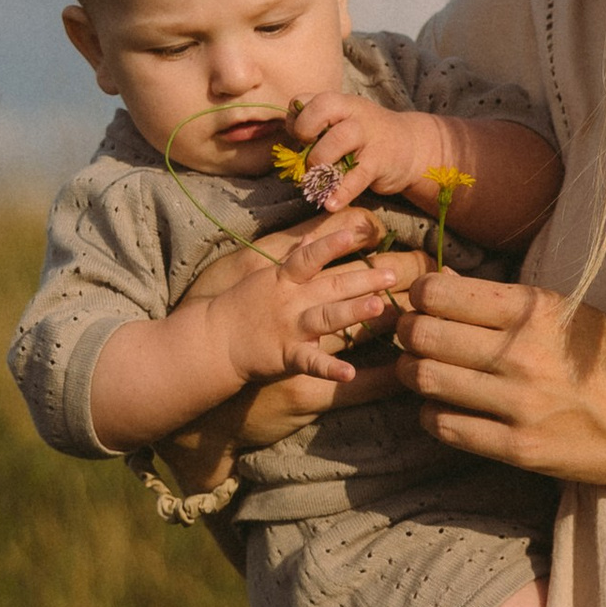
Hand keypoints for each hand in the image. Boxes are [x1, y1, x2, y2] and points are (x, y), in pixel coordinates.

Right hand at [215, 229, 418, 384]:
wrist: (211, 341)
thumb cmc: (239, 307)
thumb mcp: (260, 276)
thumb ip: (288, 260)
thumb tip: (308, 241)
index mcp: (283, 279)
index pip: (311, 257)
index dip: (333, 244)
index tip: (358, 233)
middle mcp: (290, 301)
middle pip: (331, 286)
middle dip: (363, 278)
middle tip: (394, 274)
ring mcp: (289, 328)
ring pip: (326, 317)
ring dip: (352, 312)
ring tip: (378, 307)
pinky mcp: (285, 356)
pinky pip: (311, 363)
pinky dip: (329, 368)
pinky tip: (349, 373)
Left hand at [284, 90, 439, 215]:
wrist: (411, 149)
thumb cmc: (366, 140)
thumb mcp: (343, 127)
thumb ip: (318, 133)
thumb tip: (290, 153)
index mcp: (340, 103)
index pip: (306, 100)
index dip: (295, 120)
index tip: (299, 139)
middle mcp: (354, 113)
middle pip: (323, 107)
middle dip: (305, 130)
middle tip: (307, 153)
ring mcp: (369, 135)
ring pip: (338, 139)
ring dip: (320, 161)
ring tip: (318, 179)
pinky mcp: (380, 161)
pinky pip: (357, 175)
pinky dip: (342, 192)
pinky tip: (330, 204)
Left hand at [394, 266, 605, 502]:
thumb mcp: (572, 312)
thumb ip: (511, 304)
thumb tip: (442, 289)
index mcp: (535, 310)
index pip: (440, 293)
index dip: (420, 294)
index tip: (424, 301)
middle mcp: (522, 354)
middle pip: (422, 335)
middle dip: (406, 332)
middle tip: (411, 336)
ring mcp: (518, 405)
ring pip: (424, 380)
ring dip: (411, 373)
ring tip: (421, 371)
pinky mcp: (518, 448)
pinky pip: (445, 426)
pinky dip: (432, 414)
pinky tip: (444, 406)